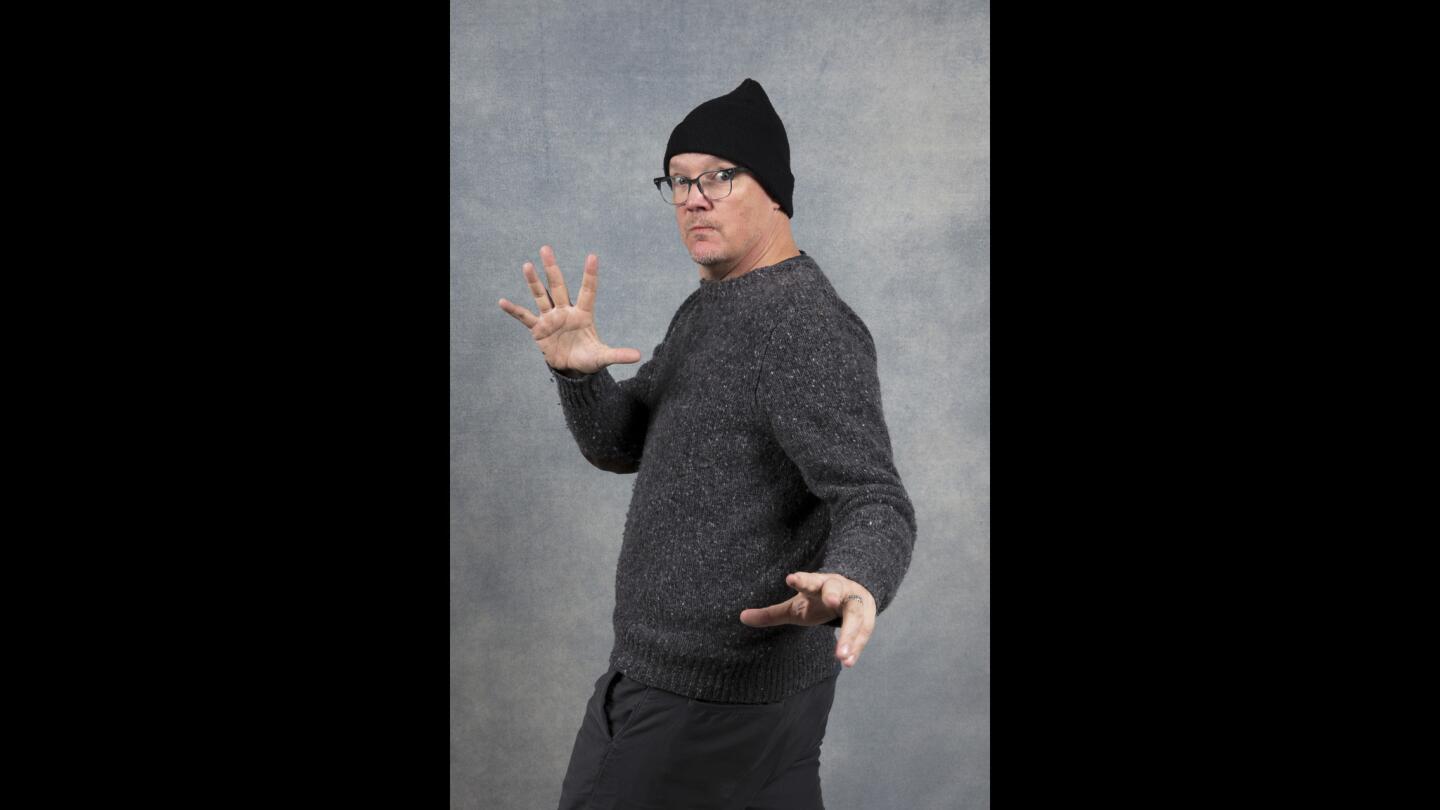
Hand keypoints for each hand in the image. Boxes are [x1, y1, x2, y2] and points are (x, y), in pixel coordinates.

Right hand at [497, 245, 640, 374]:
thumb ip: (618, 354)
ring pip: (541, 296)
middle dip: (552, 268)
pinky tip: (502, 301)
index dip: (589, 275)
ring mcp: (550, 318)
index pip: (588, 291)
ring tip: (527, 265)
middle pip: (558, 286)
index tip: (592, 256)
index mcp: (583, 314)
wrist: (572, 368)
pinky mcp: (538, 329)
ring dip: (534, 282)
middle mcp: (565, 311)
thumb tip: (638, 356)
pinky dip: (514, 311)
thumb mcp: (603, 357)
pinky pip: (525, 317)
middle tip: (546, 249)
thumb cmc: (588, 357)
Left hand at [739, 571, 875, 668]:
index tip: (791, 578)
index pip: (809, 580)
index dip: (801, 579)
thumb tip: (741, 617)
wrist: (854, 591)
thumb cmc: (819, 600)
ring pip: (855, 615)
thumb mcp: (796, 606)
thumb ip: (772, 613)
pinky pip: (864, 631)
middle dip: (834, 594)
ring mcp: (855, 600)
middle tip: (832, 602)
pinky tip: (848, 662)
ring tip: (842, 657)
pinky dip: (856, 646)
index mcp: (817, 584)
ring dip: (850, 635)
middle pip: (836, 589)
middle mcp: (838, 588)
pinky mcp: (868, 614)